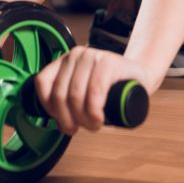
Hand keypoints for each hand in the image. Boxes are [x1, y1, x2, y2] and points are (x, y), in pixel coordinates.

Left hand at [34, 46, 151, 134]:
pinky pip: (94, 91)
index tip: (62, 120)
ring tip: (94, 125)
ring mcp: (93, 56)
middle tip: (83, 128)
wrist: (140, 77)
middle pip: (60, 94)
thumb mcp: (84, 85)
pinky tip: (99, 118)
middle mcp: (76, 54)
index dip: (49, 107)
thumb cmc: (111, 88)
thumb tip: (49, 117)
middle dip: (69, 120)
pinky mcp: (109, 62)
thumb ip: (67, 94)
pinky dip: (94, 110)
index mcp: (65, 60)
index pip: (43, 82)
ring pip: (75, 95)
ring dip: (84, 119)